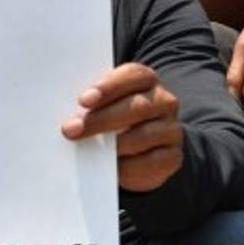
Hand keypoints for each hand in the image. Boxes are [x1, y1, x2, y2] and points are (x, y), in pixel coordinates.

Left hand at [60, 63, 183, 192]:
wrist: (144, 148)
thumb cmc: (113, 118)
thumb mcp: (103, 105)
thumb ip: (91, 105)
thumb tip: (70, 118)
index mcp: (145, 80)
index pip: (133, 75)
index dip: (108, 87)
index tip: (83, 101)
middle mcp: (164, 101)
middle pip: (137, 106)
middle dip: (101, 119)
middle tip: (72, 130)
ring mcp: (171, 129)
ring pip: (143, 135)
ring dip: (112, 145)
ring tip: (89, 150)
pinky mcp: (173, 156)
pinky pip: (151, 162)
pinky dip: (127, 167)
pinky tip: (110, 168)